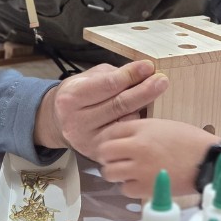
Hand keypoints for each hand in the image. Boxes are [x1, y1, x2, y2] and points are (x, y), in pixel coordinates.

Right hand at [34, 60, 167, 160]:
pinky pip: (125, 136)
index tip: (149, 67)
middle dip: (144, 91)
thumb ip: (113, 74)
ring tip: (157, 96)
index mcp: (71, 98)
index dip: (131, 75)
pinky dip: (138, 125)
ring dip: (145, 108)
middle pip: (119, 105)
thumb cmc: (78, 95)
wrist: (59, 122)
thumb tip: (144, 70)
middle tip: (161, 81)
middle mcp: (76, 122)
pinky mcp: (98, 153)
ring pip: (125, 122)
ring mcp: (88, 140)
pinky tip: (147, 114)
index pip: (108, 84)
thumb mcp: (89, 78)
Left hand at [96, 118, 215, 198]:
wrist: (208, 160)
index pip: (110, 132)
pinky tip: (138, 183)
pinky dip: (129, 187)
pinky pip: (124, 189)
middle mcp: (137, 147)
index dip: (107, 140)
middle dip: (107, 157)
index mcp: (142, 128)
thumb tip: (123, 139)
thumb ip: (141, 130)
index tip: (110, 146)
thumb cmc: (190, 140)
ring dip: (115, 173)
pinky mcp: (146, 188)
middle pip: (104, 152)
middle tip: (115, 161)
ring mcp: (140, 168)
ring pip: (110, 173)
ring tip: (126, 173)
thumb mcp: (163, 126)